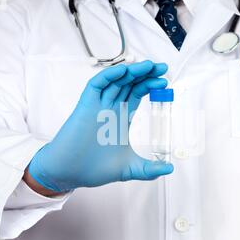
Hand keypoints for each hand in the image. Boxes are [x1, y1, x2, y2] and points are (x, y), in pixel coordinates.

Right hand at [28, 60, 173, 192]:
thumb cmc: (95, 169)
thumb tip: (170, 169)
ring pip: (116, 81)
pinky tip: (123, 71)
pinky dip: (109, 76)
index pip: (137, 94)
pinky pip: (96, 85)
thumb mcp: (130, 169)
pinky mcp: (85, 106)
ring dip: (132, 71)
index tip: (164, 82)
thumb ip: (149, 169)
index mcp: (121, 118)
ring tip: (149, 66)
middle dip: (145, 73)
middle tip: (162, 68)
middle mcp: (110, 108)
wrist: (70, 173)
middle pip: (129, 83)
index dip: (150, 85)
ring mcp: (98, 106)